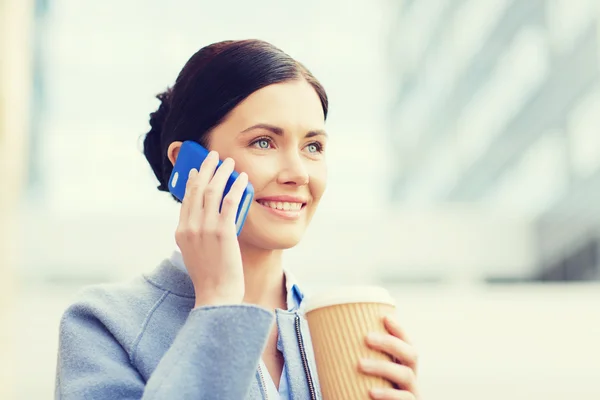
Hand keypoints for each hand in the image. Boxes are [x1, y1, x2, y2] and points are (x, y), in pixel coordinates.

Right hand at [175, 151, 248, 307]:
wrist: (216, 295)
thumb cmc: (210, 277)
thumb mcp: (195, 253)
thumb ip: (197, 235)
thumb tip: (207, 219)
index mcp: (181, 232)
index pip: (186, 199)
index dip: (193, 181)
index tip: (198, 169)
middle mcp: (190, 227)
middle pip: (197, 189)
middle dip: (206, 169)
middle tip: (213, 157)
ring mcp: (205, 229)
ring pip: (212, 191)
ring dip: (222, 173)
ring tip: (230, 162)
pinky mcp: (223, 232)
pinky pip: (230, 201)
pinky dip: (237, 187)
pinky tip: (243, 179)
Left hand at [359, 315, 419, 399]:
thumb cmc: (366, 397)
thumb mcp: (366, 378)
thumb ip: (357, 362)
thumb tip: (325, 338)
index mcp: (402, 367)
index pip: (407, 344)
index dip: (400, 330)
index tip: (385, 317)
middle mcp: (411, 379)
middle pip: (411, 355)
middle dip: (390, 342)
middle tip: (366, 337)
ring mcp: (412, 394)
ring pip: (406, 375)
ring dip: (383, 367)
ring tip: (360, 364)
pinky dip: (389, 395)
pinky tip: (372, 392)